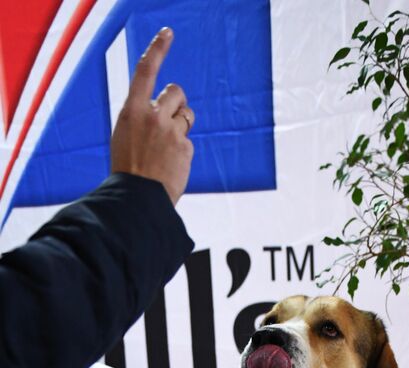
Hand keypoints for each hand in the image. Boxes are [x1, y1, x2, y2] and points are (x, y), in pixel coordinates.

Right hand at [110, 27, 194, 204]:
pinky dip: (182, 151)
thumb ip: (142, 117)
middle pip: (176, 91)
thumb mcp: (125, 135)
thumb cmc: (128, 168)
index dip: (158, 49)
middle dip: (177, 100)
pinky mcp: (185, 147)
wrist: (137, 198)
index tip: (168, 33)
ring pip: (187, 115)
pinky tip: (171, 164)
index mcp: (131, 109)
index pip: (145, 70)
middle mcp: (152, 115)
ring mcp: (170, 131)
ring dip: (182, 123)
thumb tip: (165, 110)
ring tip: (169, 144)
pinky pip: (188, 141)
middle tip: (171, 116)